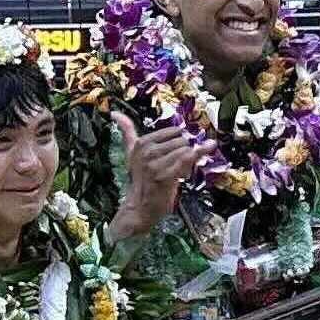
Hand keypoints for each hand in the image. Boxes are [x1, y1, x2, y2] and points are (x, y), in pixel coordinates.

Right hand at [112, 113, 201, 238]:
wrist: (140, 207)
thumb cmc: (140, 179)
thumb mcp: (131, 153)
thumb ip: (127, 130)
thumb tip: (115, 112)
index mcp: (141, 143)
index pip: (172, 131)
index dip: (178, 143)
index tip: (172, 155)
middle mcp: (146, 151)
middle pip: (181, 140)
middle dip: (184, 152)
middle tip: (176, 165)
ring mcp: (155, 164)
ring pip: (185, 150)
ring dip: (188, 161)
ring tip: (179, 172)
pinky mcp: (165, 176)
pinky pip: (187, 159)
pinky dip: (199, 154)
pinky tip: (204, 152)